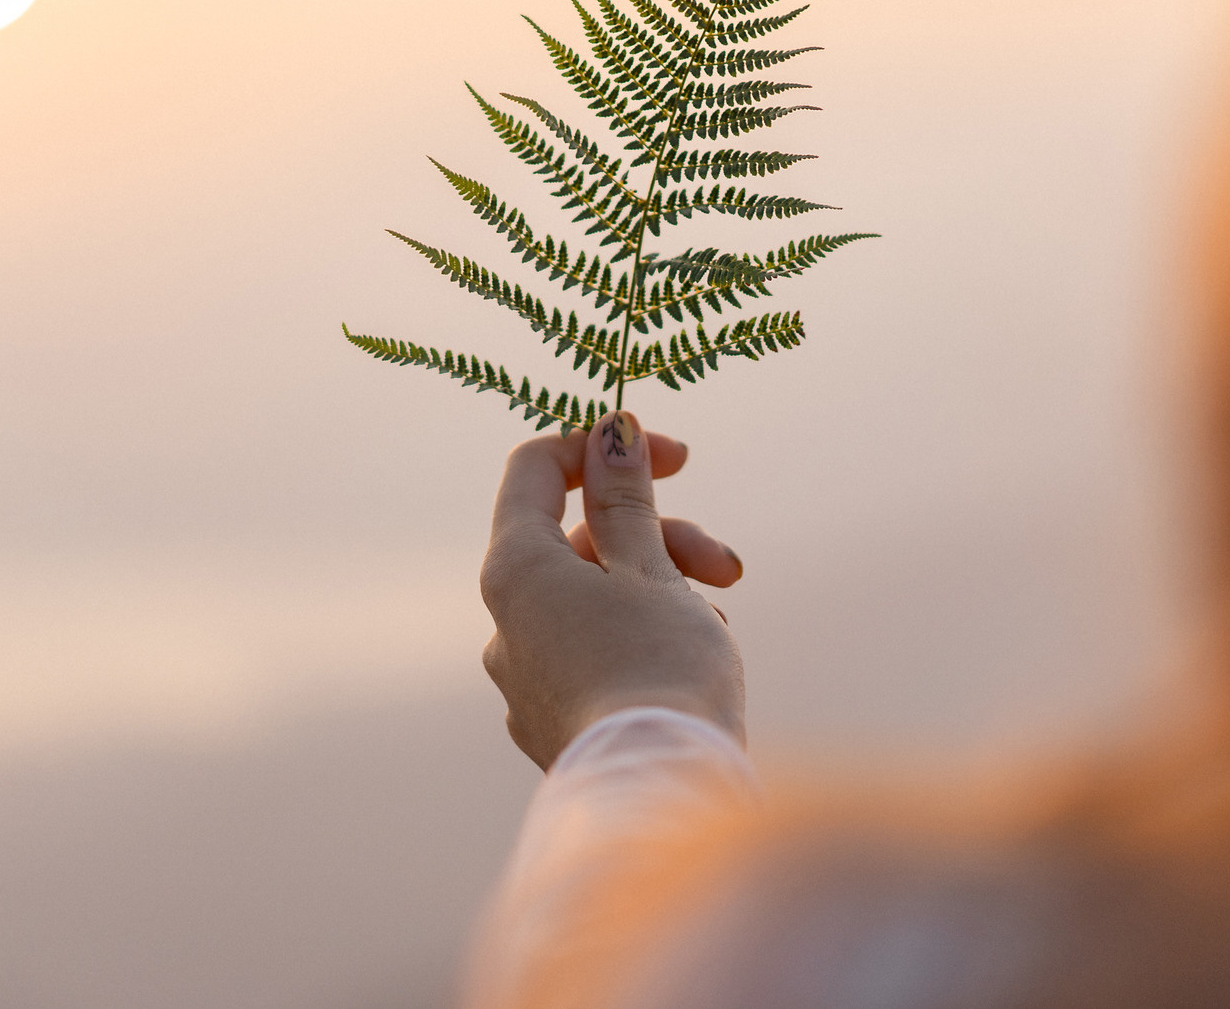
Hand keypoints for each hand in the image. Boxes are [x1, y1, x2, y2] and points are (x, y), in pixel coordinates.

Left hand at [479, 411, 745, 768]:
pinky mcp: (556, 726)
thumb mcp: (650, 567)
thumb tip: (610, 433)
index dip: (603, 447)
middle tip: (724, 563)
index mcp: (515, 572)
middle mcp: (505, 625)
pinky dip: (644, 637)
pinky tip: (694, 657)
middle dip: (659, 536)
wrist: (663, 795)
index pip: (534, 470)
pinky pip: (597, 654)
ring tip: (719, 617)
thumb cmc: (660, 668)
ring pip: (594, 601)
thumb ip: (626, 499)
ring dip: (661, 588)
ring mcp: (526, 681)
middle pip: (579, 542)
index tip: (676, 457)